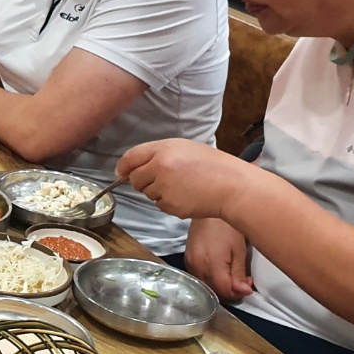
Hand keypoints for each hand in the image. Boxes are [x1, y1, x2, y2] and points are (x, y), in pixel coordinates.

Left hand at [117, 139, 253, 221]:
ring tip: (182, 185)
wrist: (232, 186)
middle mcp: (159, 168)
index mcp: (162, 150)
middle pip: (135, 179)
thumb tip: (133, 167)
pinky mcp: (171, 205)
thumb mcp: (183, 148)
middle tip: (163, 179)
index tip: (121, 173)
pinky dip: (170, 203)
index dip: (123, 167)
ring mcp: (164, 188)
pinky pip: (161, 205)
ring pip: (148, 194)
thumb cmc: (211, 166)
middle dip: (143, 182)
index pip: (130, 158)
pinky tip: (187, 196)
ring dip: (159, 192)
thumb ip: (157, 155)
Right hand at [186, 217, 253, 301]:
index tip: (248, 285)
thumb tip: (244, 292)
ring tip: (232, 275)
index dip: (239, 293)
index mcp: (212, 264)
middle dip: (231, 290)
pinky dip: (210, 279)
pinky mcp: (187, 258)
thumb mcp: (238, 250)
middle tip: (243, 281)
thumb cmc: (226, 225)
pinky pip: (199, 276)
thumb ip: (239, 273)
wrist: (209, 207)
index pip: (225, 291)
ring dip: (220, 286)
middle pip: (214, 291)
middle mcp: (197, 266)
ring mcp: (190, 262)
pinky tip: (219, 271)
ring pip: (206, 286)